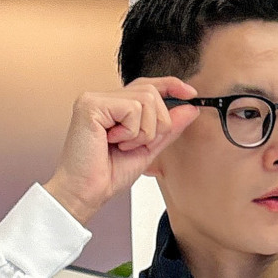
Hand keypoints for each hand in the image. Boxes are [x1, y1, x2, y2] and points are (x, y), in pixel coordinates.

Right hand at [42, 77, 200, 225]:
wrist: (86, 192)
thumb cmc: (108, 174)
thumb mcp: (147, 149)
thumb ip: (167, 128)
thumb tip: (190, 109)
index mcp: (114, 106)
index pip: (147, 85)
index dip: (170, 85)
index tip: (191, 93)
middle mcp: (103, 97)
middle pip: (152, 92)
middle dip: (156, 124)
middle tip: (135, 145)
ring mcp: (95, 98)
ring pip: (145, 100)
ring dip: (143, 131)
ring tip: (122, 145)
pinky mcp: (91, 104)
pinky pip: (132, 109)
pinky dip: (131, 132)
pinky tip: (112, 141)